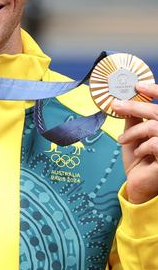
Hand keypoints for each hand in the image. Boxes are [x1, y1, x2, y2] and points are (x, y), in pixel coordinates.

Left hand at [114, 82, 157, 203]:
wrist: (140, 185)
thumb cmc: (140, 160)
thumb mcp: (135, 136)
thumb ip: (135, 119)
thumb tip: (125, 100)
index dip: (156, 91)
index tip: (138, 85)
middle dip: (136, 106)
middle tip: (117, 105)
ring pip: (154, 127)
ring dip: (134, 132)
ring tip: (123, 139)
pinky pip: (156, 143)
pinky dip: (142, 146)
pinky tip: (140, 153)